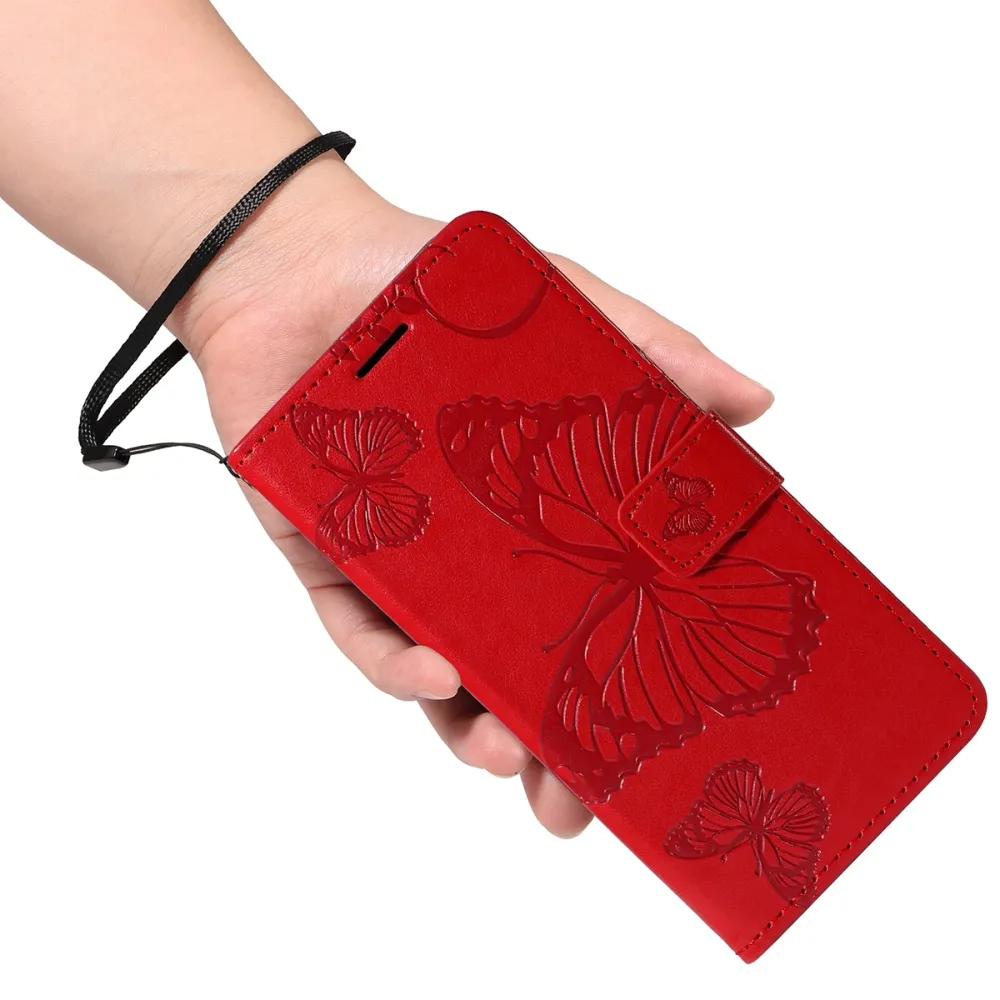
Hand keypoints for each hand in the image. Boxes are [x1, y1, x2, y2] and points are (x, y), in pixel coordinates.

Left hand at [175, 168, 773, 837]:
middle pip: (509, 671)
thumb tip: (757, 404)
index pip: (590, 617)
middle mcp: (470, 555)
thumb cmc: (442, 294)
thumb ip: (654, 358)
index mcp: (536, 519)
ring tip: (508, 752)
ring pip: (435, 672)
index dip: (621, 683)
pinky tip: (434, 671)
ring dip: (468, 725)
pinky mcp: (326, 555)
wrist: (308, 262)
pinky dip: (393, 659)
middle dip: (540, 748)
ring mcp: (399, 563)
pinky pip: (356, 626)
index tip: (658, 744)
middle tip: (570, 803)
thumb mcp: (566, 318)